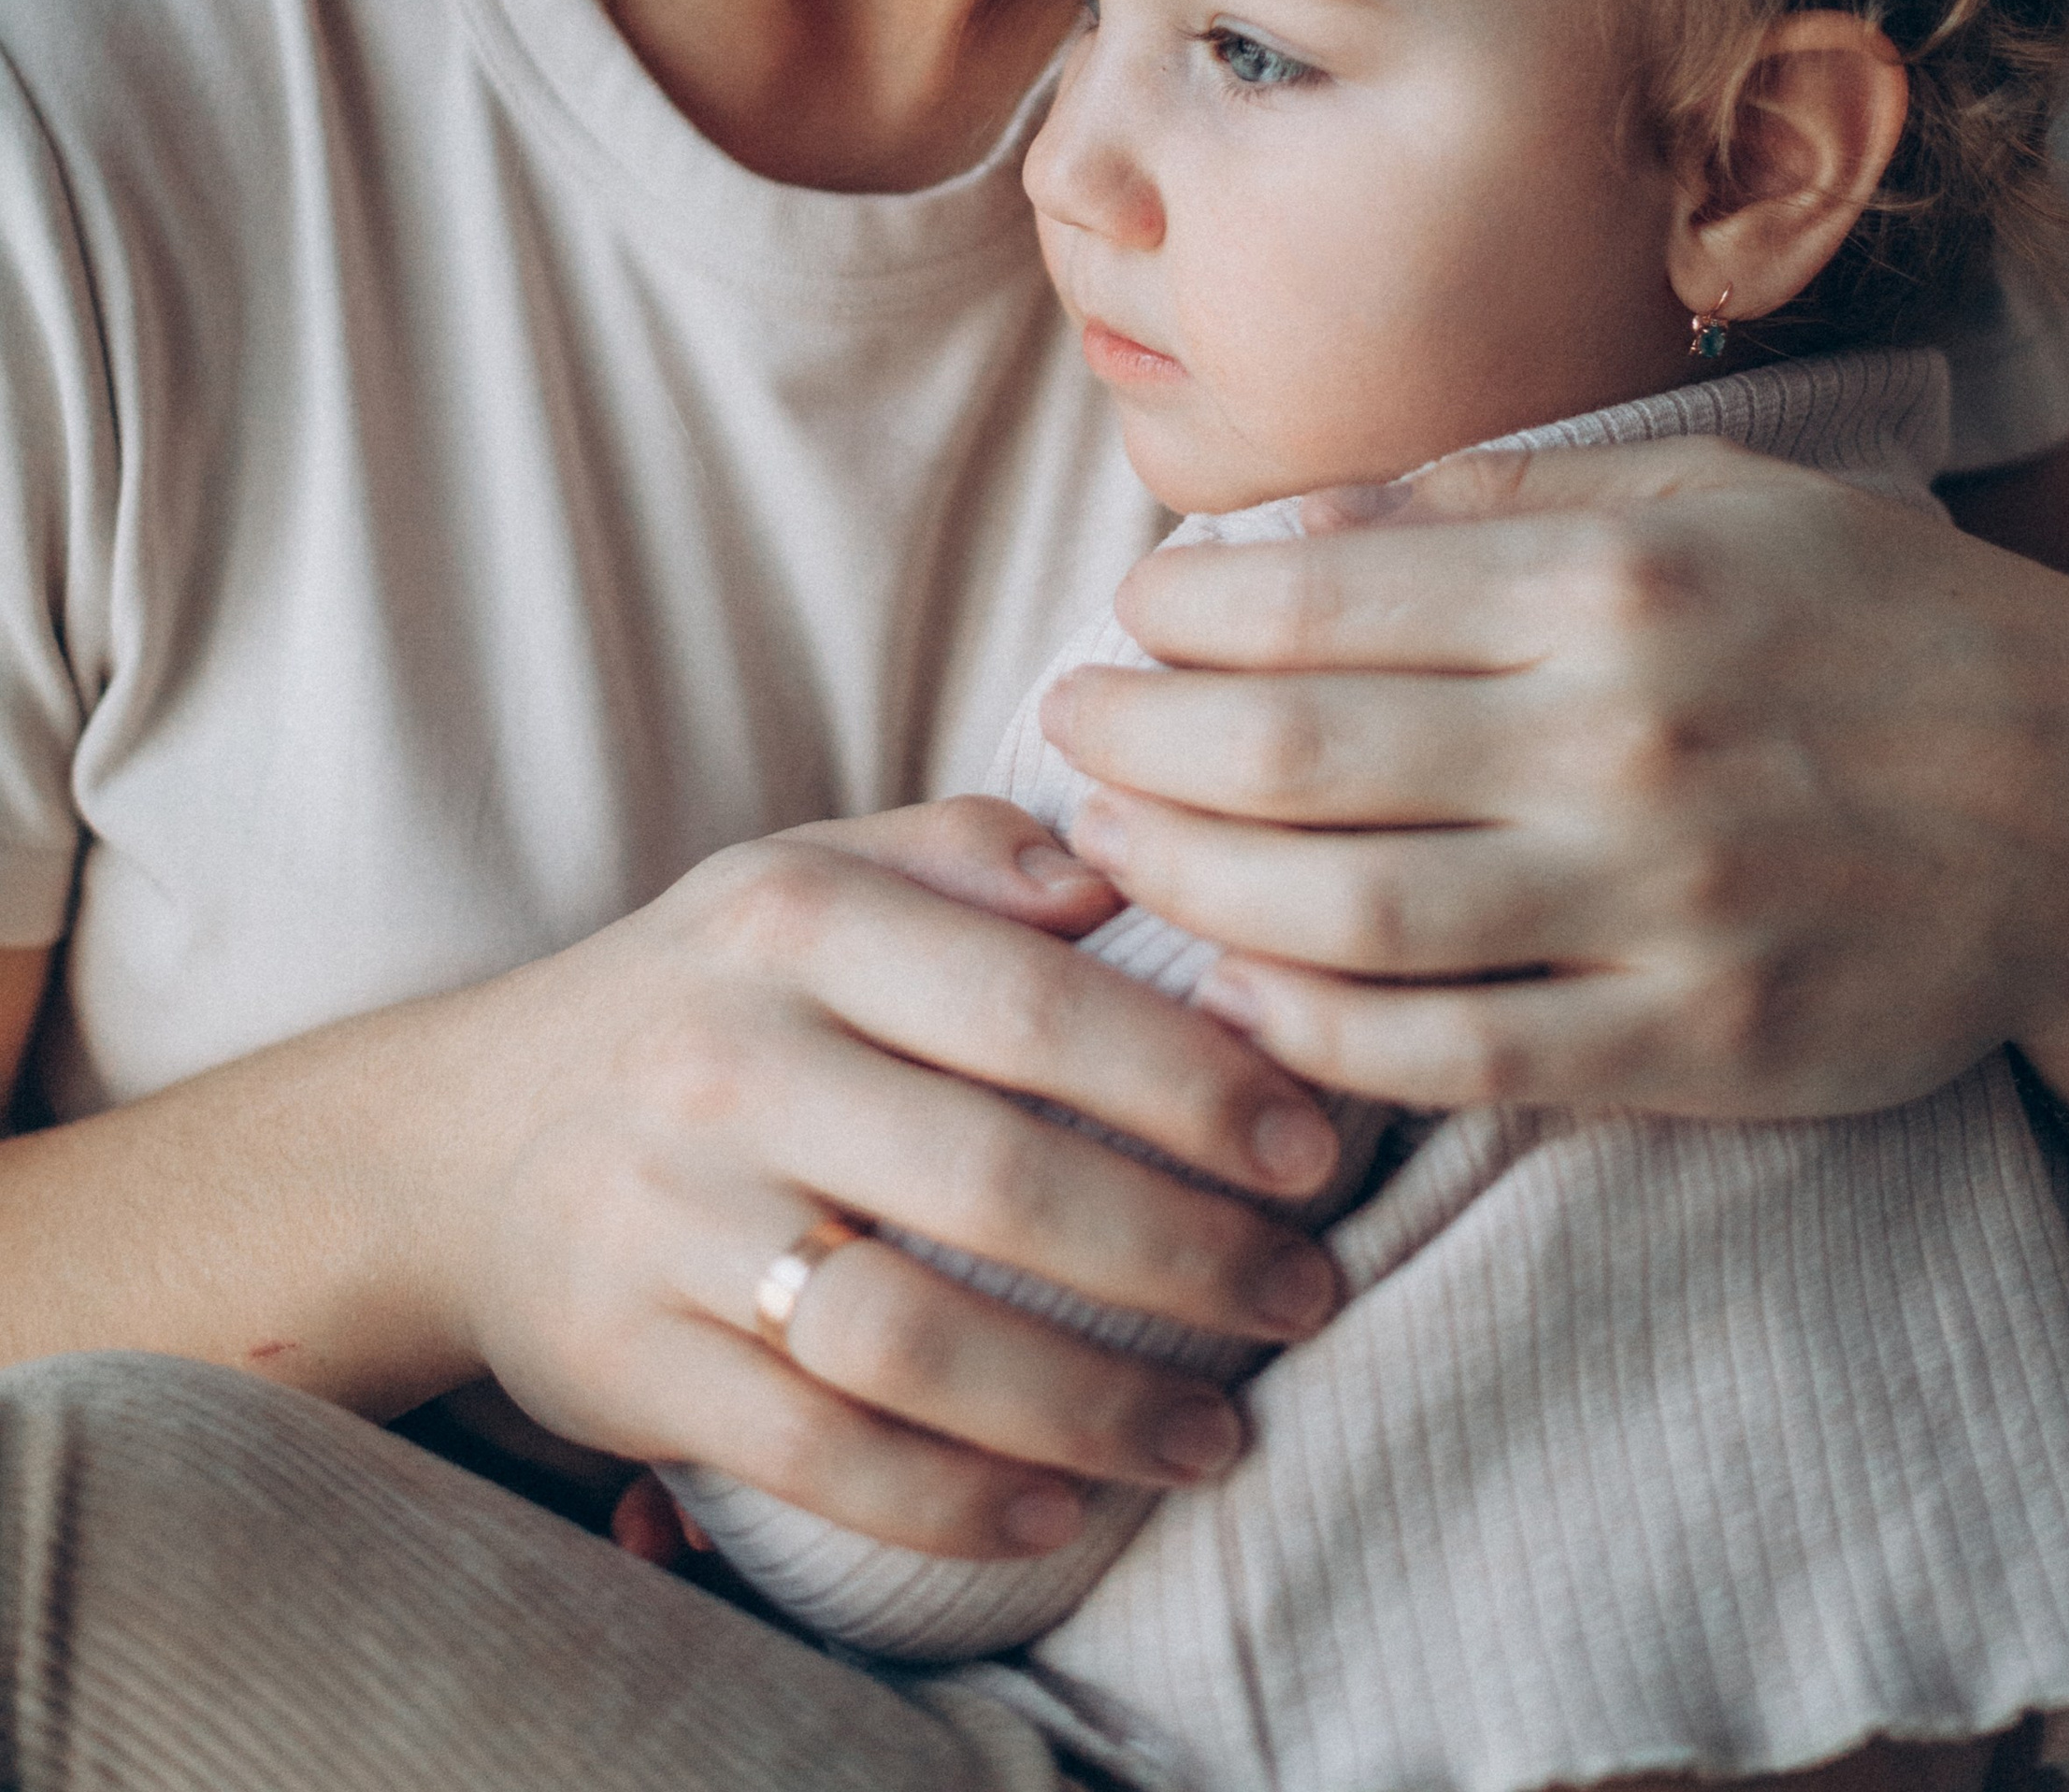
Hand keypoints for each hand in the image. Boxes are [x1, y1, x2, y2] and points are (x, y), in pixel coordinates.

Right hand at [432, 798, 1340, 1558]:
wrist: (458, 1137)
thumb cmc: (705, 994)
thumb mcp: (810, 872)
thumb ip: (971, 855)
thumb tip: (1133, 868)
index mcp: (797, 919)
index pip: (1033, 1004)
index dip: (1192, 1082)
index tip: (1314, 1146)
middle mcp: (727, 1059)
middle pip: (997, 1180)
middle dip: (1185, 1254)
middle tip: (1309, 1295)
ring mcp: (669, 1218)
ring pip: (914, 1338)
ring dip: (1092, 1404)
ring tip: (1218, 1434)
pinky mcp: (627, 1359)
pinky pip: (817, 1453)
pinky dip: (955, 1498)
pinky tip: (1063, 1509)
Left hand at [1043, 437, 2068, 1132]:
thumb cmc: (1873, 620)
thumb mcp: (1701, 496)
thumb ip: (1483, 503)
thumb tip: (1278, 529)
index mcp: (1611, 576)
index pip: (1315, 595)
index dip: (1179, 614)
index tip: (1127, 616)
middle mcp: (1617, 735)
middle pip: (1291, 757)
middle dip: (1136, 744)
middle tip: (1063, 732)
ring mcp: (1651, 902)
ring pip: (1340, 918)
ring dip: (1188, 885)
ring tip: (1113, 846)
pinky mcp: (1686, 1043)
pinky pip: (1447, 1055)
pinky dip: (1312, 1033)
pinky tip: (1235, 991)